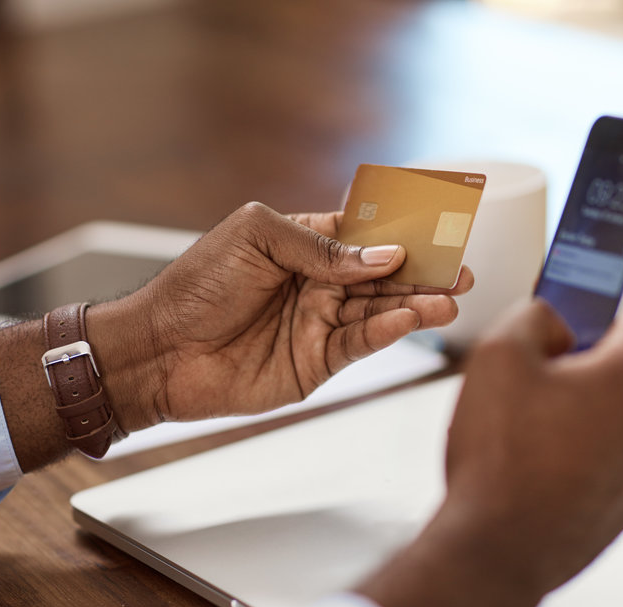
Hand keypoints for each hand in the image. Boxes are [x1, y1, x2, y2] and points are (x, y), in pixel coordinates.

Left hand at [93, 202, 472, 429]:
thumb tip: (383, 255)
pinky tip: (410, 319)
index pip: (366, 234)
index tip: (441, 228)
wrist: (160, 350)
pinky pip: (361, 343)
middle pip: (384, 275)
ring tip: (451, 299)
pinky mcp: (318, 362)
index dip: (403, 231)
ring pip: (381, 311)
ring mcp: (320, 323)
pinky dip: (387, 331)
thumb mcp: (256, 238)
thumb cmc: (195, 285)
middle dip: (425, 272)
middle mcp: (319, 283)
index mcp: (304, 244)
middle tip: (462, 271)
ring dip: (417, 304)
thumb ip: (322, 246)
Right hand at [357, 263, 622, 606]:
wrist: (495, 555)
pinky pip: (609, 447)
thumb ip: (534, 316)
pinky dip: (580, 436)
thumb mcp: (499, 356)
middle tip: (547, 336)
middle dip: (593, 337)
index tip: (620, 257)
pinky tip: (532, 451)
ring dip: (584, 390)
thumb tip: (553, 320)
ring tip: (527, 404)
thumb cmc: (499, 458)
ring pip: (620, 404)